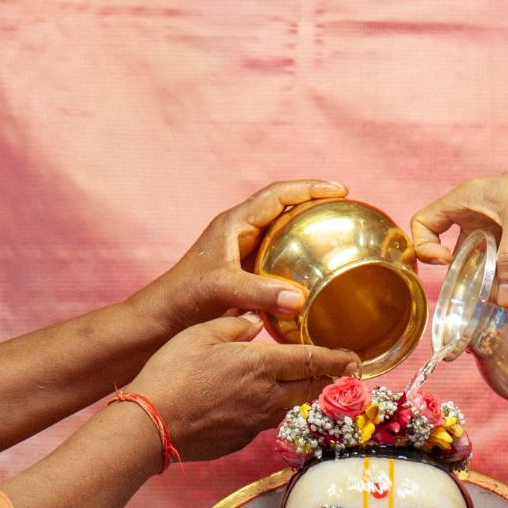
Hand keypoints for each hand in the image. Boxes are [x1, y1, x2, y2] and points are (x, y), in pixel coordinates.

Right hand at [128, 314, 356, 461]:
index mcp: (260, 365)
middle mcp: (265, 397)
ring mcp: (253, 423)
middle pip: (308, 389)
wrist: (151, 424)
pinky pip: (261, 422)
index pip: (311, 361)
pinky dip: (266, 410)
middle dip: (327, 380)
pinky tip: (252, 403)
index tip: (355, 359)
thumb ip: (236, 326)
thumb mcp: (202, 332)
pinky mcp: (238, 440)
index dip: (337, 360)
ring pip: (287, 407)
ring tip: (300, 384)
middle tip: (339, 372)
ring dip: (298, 395)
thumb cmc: (172, 373)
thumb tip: (255, 325)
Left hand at [132, 179, 350, 333]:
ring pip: (282, 233)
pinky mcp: (245, 274)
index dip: (309, 188)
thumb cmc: (185, 298)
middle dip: (314, 202)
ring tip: (337, 235)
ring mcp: (243, 253)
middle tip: (345, 208)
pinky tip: (316, 275)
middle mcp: (240, 233)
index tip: (339, 190)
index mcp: (234, 224)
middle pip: (284, 207)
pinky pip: (279, 259)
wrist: (162, 319)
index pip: (278, 195)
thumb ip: (259, 294)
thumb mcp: (222, 290)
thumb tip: (300, 299)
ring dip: (307, 230)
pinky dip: (299, 259)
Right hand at [410, 153, 507, 308]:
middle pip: (455, 252)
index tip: (443, 264)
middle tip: (471, 300)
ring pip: (483, 266)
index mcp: (467, 200)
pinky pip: (507, 272)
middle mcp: (481, 217)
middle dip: (461, 277)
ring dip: (487, 286)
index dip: (424, 245)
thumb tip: (505, 300)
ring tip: (495, 306)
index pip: (425, 222)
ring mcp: (503, 234)